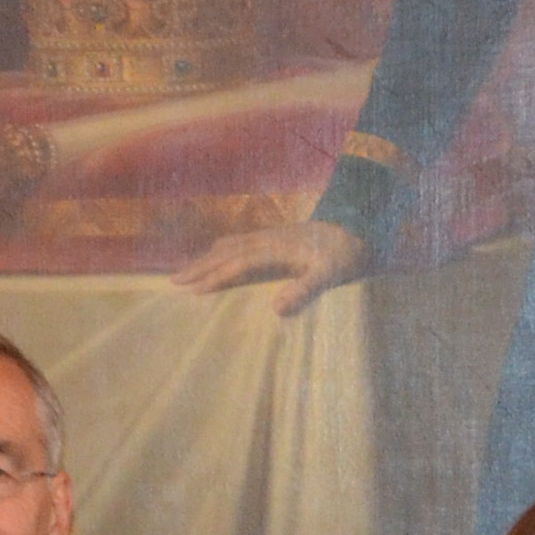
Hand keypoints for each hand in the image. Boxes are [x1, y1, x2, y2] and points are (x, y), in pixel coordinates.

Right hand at [178, 217, 369, 313]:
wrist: (360, 226)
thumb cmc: (347, 253)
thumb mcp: (330, 275)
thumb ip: (305, 290)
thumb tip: (276, 309)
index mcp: (275, 249)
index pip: (237, 264)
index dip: (215, 277)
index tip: (192, 290)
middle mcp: (267, 239)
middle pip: (226, 253)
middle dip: (200, 267)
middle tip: (173, 281)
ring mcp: (270, 237)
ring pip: (230, 246)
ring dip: (207, 258)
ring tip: (187, 270)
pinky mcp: (276, 238)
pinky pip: (240, 243)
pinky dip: (223, 251)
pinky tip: (220, 254)